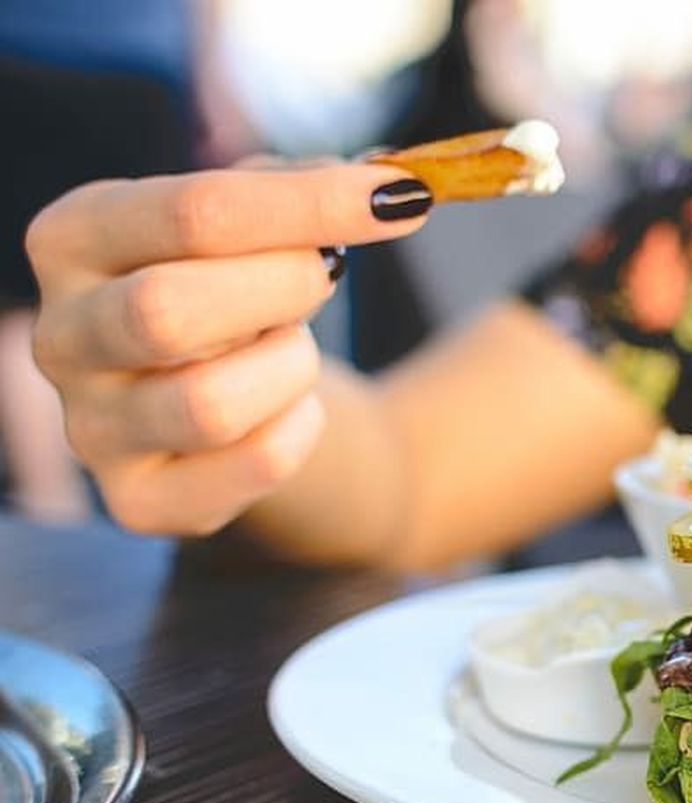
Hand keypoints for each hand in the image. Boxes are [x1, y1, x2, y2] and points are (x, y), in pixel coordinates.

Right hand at [25, 165, 431, 534]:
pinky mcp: (140, 500)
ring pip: (210, 403)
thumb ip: (306, 190)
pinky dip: (300, 429)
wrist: (245, 409)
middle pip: (170, 309)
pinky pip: (253, 464)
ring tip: (292, 350)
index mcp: (74, 238)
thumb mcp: (260, 226)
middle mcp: (62, 335)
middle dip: (281, 288)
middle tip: (325, 276)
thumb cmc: (245, 295)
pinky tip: (290, 408)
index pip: (193, 211)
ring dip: (290, 366)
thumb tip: (387, 182)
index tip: (398, 198)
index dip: (308, 204)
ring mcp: (92, 427)